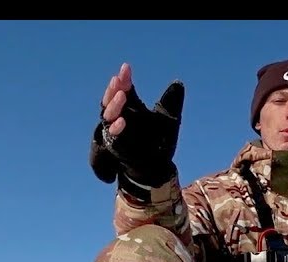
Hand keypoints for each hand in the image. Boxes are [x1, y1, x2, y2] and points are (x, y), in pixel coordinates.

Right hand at [89, 62, 184, 187]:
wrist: (159, 167)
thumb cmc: (160, 142)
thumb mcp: (168, 119)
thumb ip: (171, 102)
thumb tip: (178, 83)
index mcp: (131, 108)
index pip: (123, 89)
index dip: (123, 79)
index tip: (126, 68)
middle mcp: (121, 117)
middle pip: (111, 100)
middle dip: (114, 89)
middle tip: (118, 78)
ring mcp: (117, 132)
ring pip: (108, 116)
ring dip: (113, 105)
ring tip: (121, 94)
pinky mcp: (117, 147)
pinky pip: (113, 137)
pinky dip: (117, 129)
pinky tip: (123, 122)